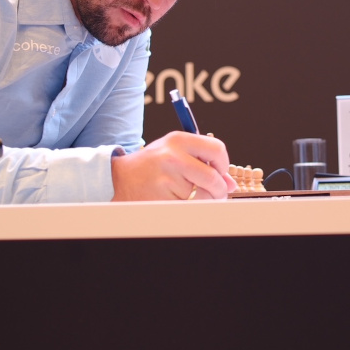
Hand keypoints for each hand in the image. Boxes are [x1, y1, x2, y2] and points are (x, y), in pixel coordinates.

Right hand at [110, 131, 237, 200]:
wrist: (119, 178)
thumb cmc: (153, 165)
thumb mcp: (175, 152)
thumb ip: (203, 161)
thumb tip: (230, 183)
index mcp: (178, 140)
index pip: (217, 149)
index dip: (224, 164)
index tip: (221, 172)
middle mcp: (173, 157)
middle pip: (213, 178)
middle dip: (219, 189)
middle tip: (216, 192)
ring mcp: (167, 179)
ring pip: (203, 197)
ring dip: (205, 201)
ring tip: (192, 196)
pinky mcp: (162, 199)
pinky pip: (190, 208)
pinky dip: (191, 208)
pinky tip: (180, 201)